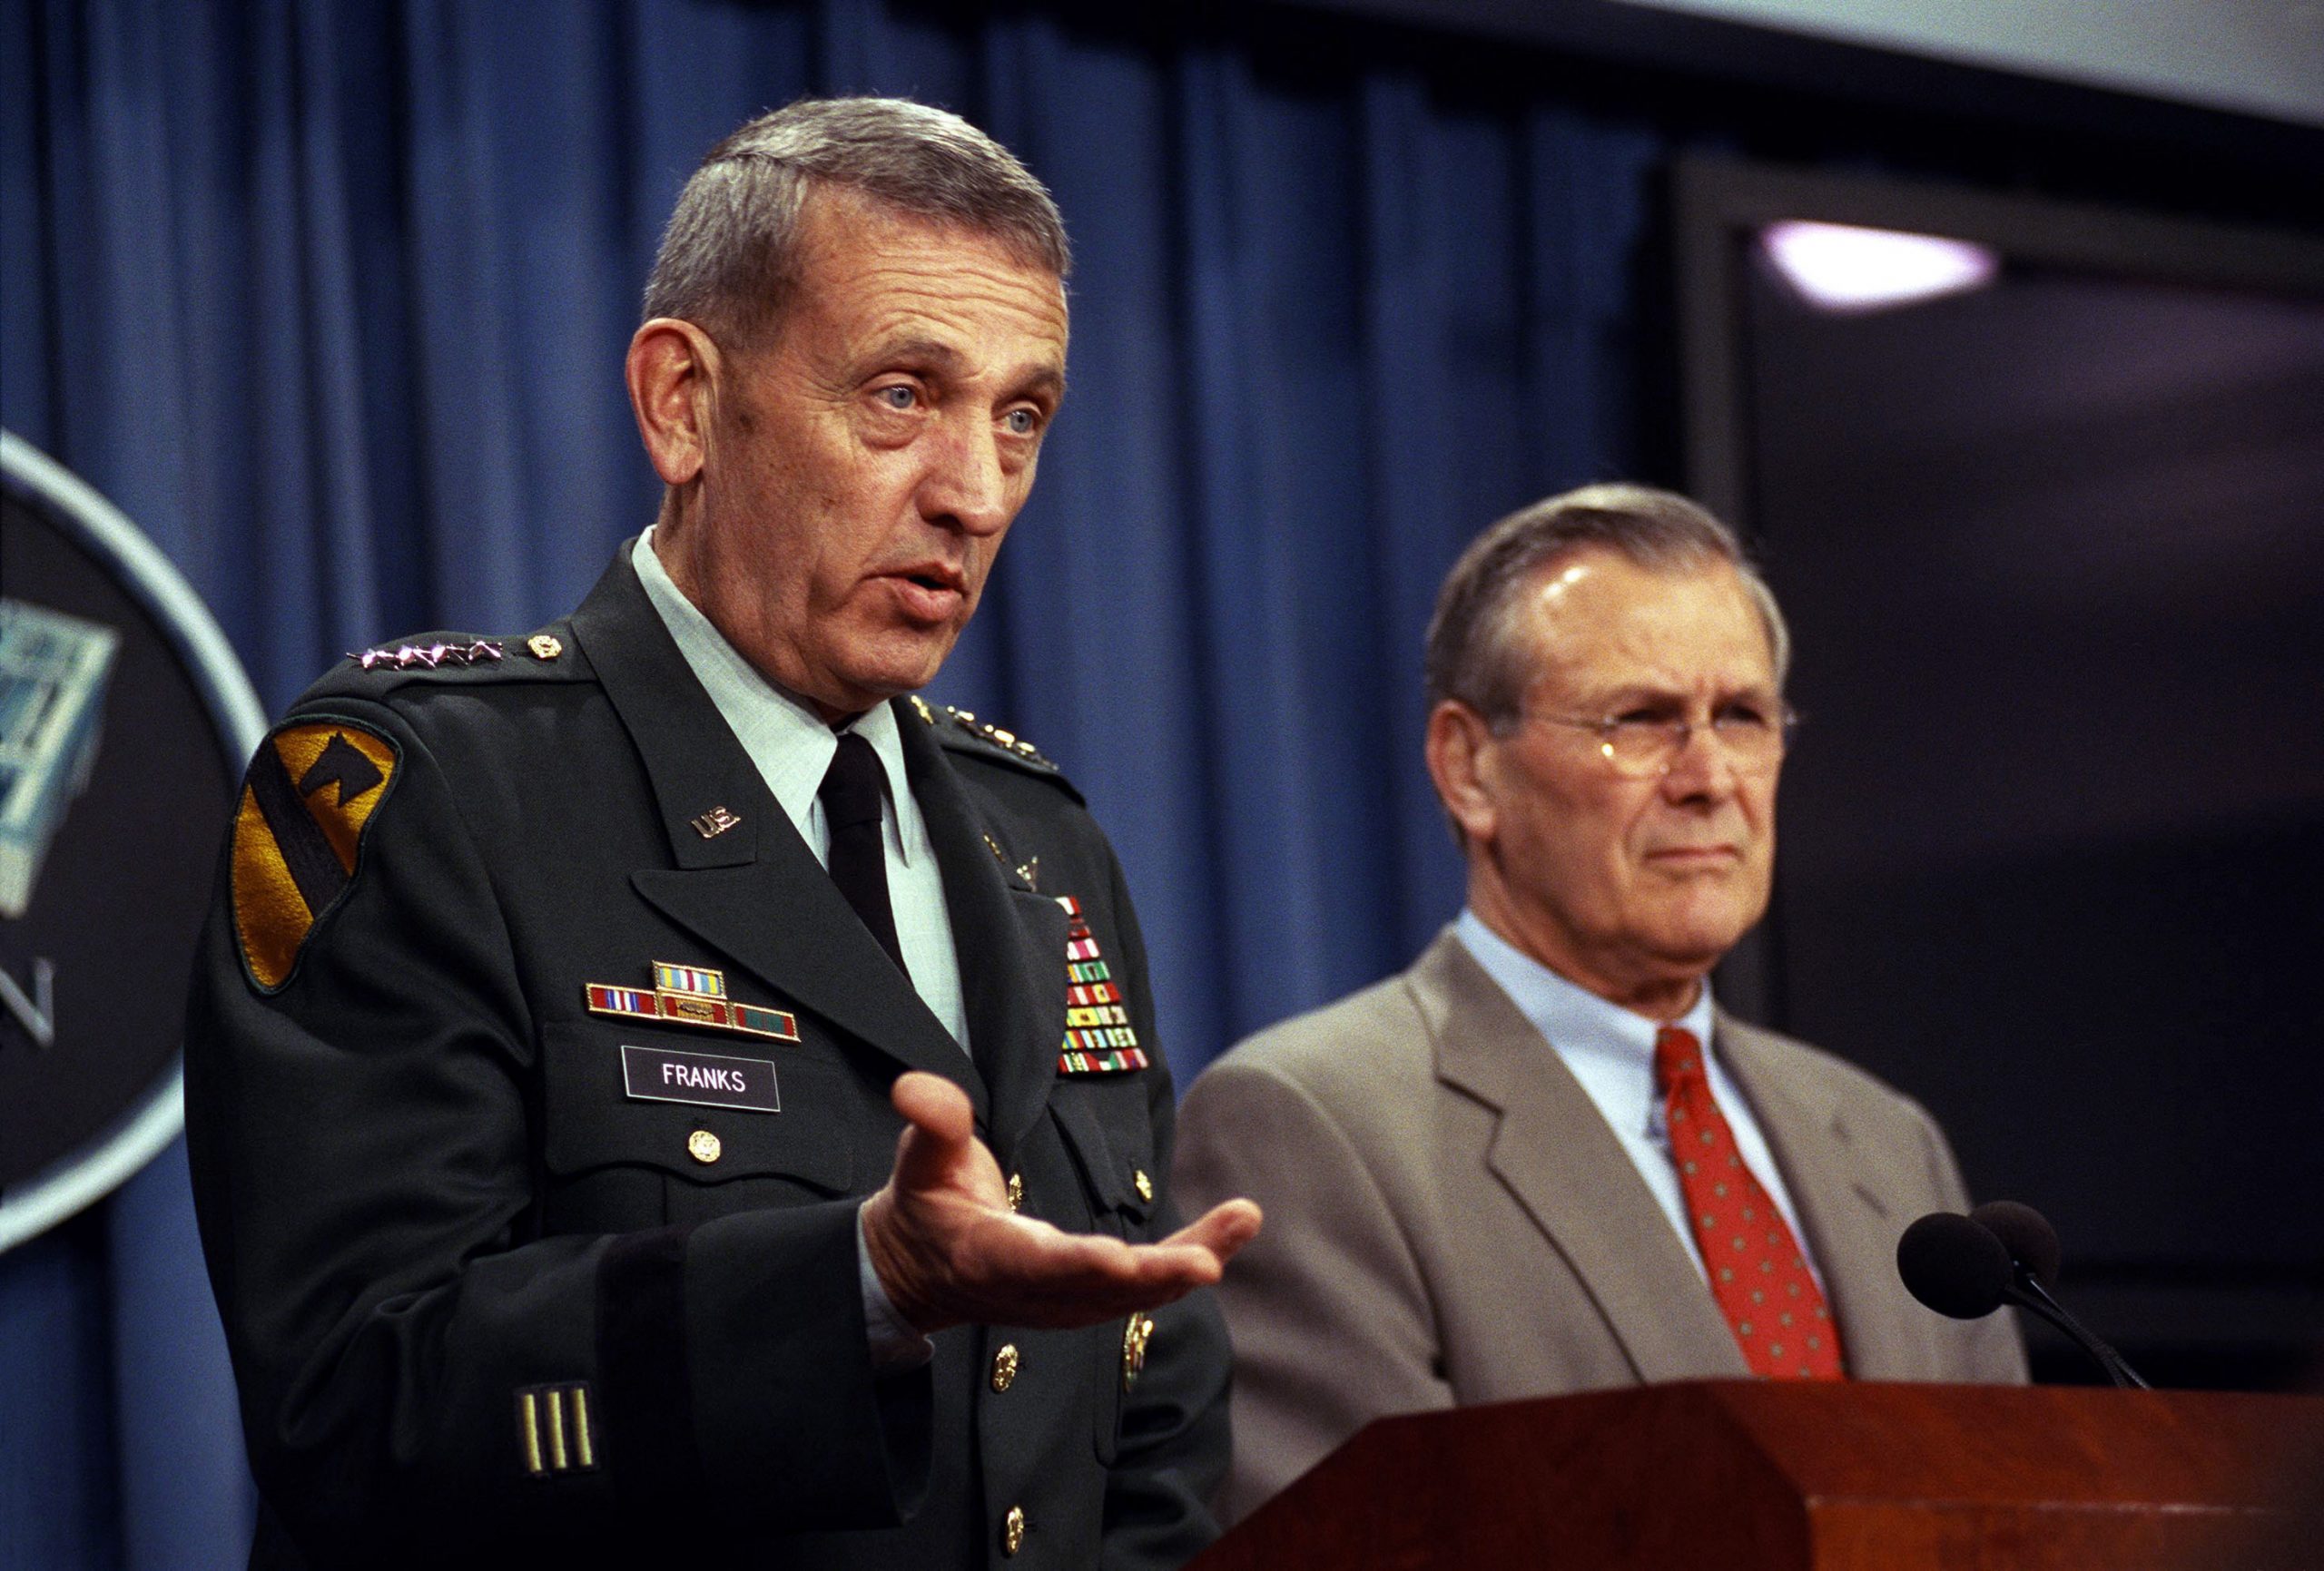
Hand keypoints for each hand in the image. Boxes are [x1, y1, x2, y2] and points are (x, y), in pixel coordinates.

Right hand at [860, 1071, 1262, 1334]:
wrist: (919, 1269)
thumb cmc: (925, 1201)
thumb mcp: (919, 1159)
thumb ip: (931, 1123)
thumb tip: (914, 1087)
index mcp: (987, 1257)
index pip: (1035, 1264)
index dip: (1077, 1265)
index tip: (1120, 1260)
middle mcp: (1032, 1290)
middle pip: (1100, 1290)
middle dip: (1156, 1277)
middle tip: (1209, 1262)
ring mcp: (1063, 1303)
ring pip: (1134, 1294)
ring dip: (1189, 1261)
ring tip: (1242, 1220)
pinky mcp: (1087, 1300)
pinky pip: (1145, 1289)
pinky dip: (1187, 1263)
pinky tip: (1232, 1231)